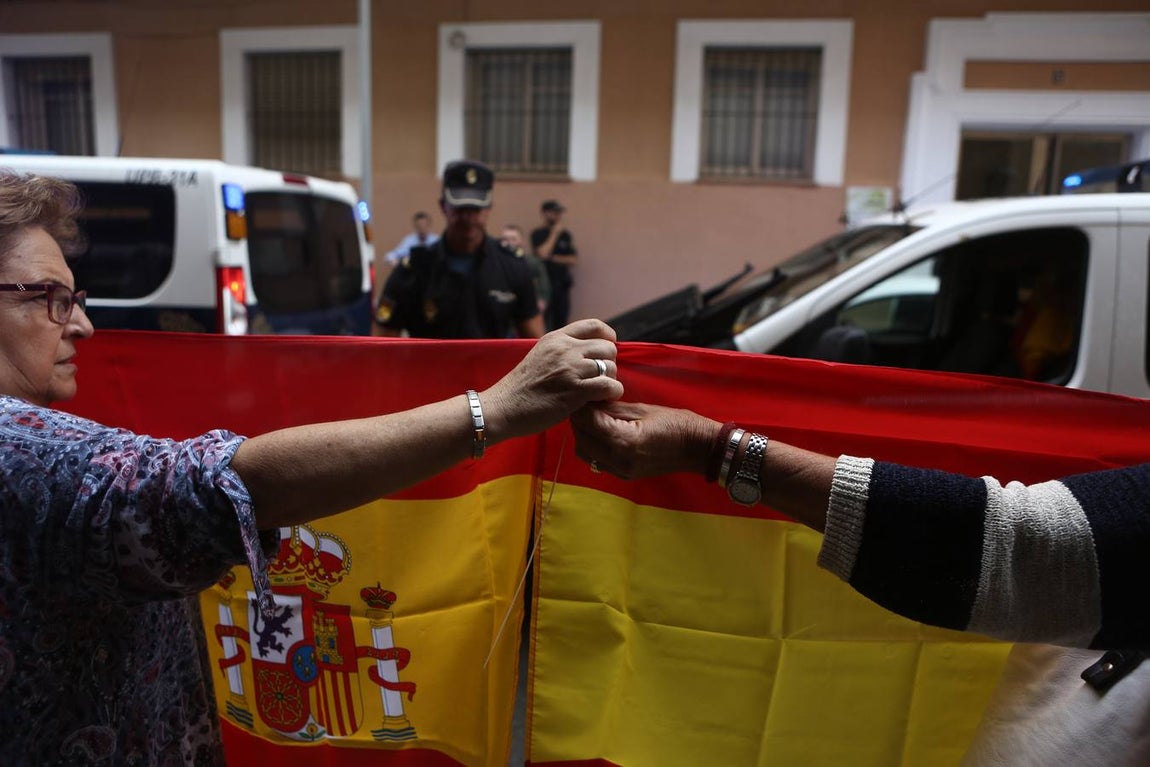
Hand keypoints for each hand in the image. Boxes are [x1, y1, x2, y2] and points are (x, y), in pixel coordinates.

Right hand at [483, 319, 622, 440]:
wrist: (503, 407)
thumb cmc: (520, 387)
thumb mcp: (540, 356)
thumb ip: (562, 351)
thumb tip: (588, 353)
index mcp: (556, 338)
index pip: (594, 325)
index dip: (607, 337)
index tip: (605, 351)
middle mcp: (565, 349)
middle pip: (607, 347)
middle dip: (608, 363)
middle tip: (599, 378)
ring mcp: (570, 368)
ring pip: (610, 367)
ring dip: (610, 380)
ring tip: (598, 391)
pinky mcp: (575, 390)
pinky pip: (609, 386)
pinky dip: (611, 393)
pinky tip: (603, 399)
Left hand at [570, 402, 718, 478]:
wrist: (697, 448)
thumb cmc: (675, 423)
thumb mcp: (642, 409)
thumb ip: (612, 408)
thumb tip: (589, 400)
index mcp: (623, 440)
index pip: (587, 421)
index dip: (581, 406)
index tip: (582, 395)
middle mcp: (618, 459)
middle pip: (581, 439)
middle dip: (579, 421)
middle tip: (586, 405)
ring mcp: (620, 470)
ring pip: (585, 453)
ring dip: (583, 435)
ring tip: (593, 419)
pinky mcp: (623, 475)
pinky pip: (597, 461)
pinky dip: (593, 447)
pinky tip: (602, 433)